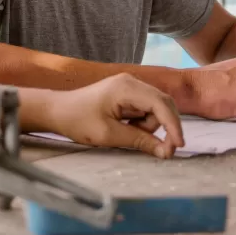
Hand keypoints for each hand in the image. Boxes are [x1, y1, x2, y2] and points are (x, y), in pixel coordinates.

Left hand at [47, 74, 184, 157]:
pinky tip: (126, 129)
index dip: (173, 125)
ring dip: (149, 127)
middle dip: (165, 127)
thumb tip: (166, 152)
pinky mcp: (126, 94)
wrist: (57, 111)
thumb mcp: (109, 135)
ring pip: (155, 109)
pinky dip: (142, 123)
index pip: (160, 103)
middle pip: (162, 104)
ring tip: (125, 134)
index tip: (178, 146)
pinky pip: (145, 110)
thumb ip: (139, 141)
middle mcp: (131, 82)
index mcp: (126, 87)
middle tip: (163, 151)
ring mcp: (129, 86)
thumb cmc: (77, 120)